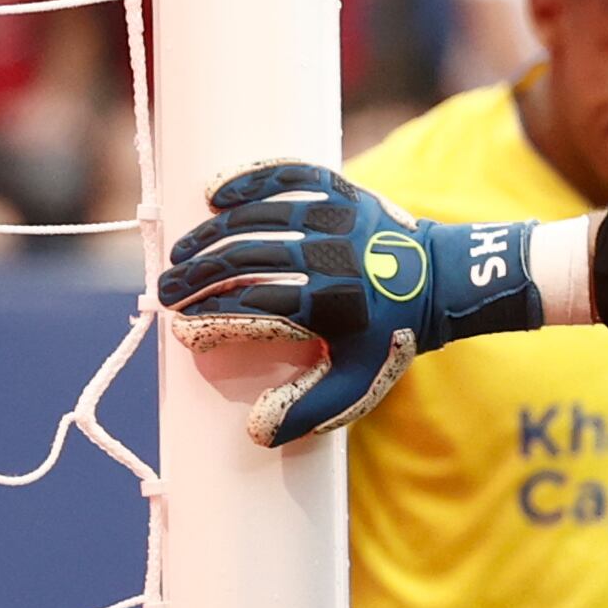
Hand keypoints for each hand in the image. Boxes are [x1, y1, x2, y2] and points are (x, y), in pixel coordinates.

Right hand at [156, 161, 541, 446]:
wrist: (442, 281)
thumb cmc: (391, 336)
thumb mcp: (359, 383)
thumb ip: (308, 409)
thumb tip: (256, 434)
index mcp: (328, 305)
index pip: (248, 306)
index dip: (206, 318)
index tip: (182, 328)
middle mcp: (326, 256)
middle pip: (240, 259)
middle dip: (194, 276)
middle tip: (165, 291)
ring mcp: (333, 218)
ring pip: (253, 217)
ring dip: (208, 235)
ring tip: (180, 253)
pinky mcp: (340, 191)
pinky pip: (288, 174)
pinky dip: (249, 178)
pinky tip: (214, 191)